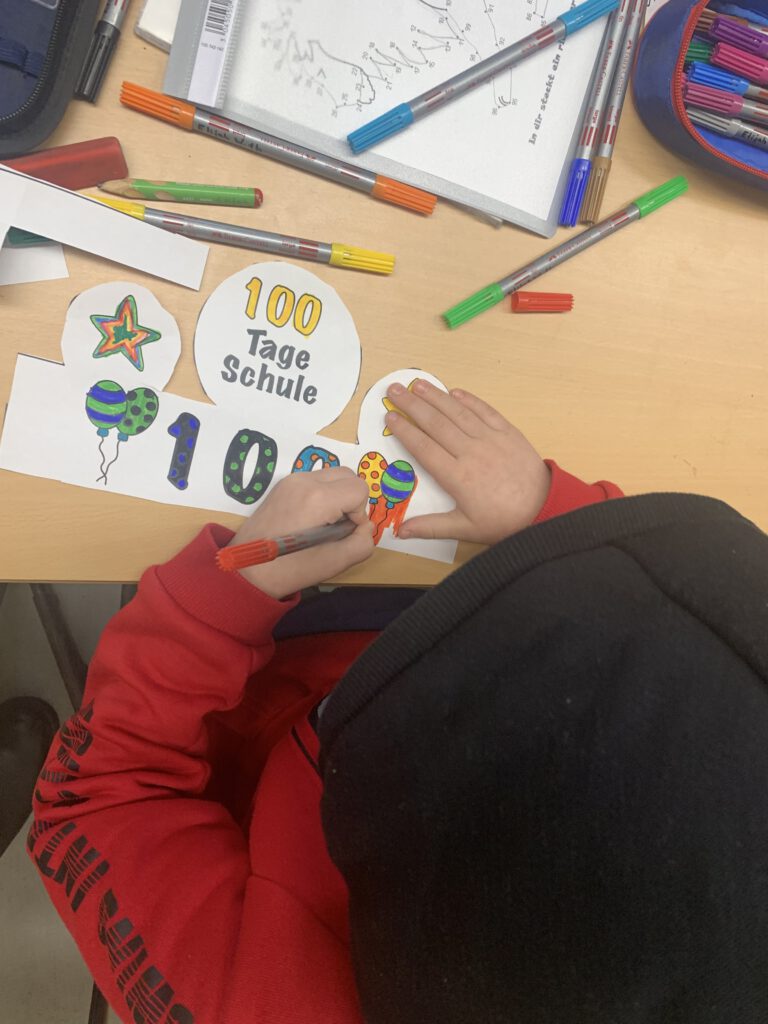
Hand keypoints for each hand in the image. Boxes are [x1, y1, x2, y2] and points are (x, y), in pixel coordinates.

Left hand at [227, 468, 373, 598]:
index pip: (360, 489)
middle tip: (337, 528)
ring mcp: (291, 480)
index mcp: (318, 498)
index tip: (344, 533)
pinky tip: (309, 519)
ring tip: (323, 524)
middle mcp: (304, 480)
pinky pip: (315, 480)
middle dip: (351, 500)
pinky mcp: (282, 485)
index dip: (360, 513)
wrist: (247, 570)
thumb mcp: (335, 562)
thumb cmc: (290, 569)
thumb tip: (365, 527)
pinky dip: (322, 494)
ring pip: (332, 475)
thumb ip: (362, 543)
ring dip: (337, 496)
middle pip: (349, 476)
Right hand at [384, 380, 549, 544]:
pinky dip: (469, 400)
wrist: (544, 509)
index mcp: (457, 477)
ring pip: (457, 413)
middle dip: (412, 405)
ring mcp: (490, 440)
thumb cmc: (504, 521)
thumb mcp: (465, 529)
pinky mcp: (508, 433)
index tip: (389, 418)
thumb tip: (400, 532)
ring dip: (436, 396)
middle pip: (435, 423)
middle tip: (394, 391)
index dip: (404, 431)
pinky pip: (484, 411)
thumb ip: (431, 528)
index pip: (423, 448)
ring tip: (418, 384)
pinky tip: (454, 391)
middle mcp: (471, 453)